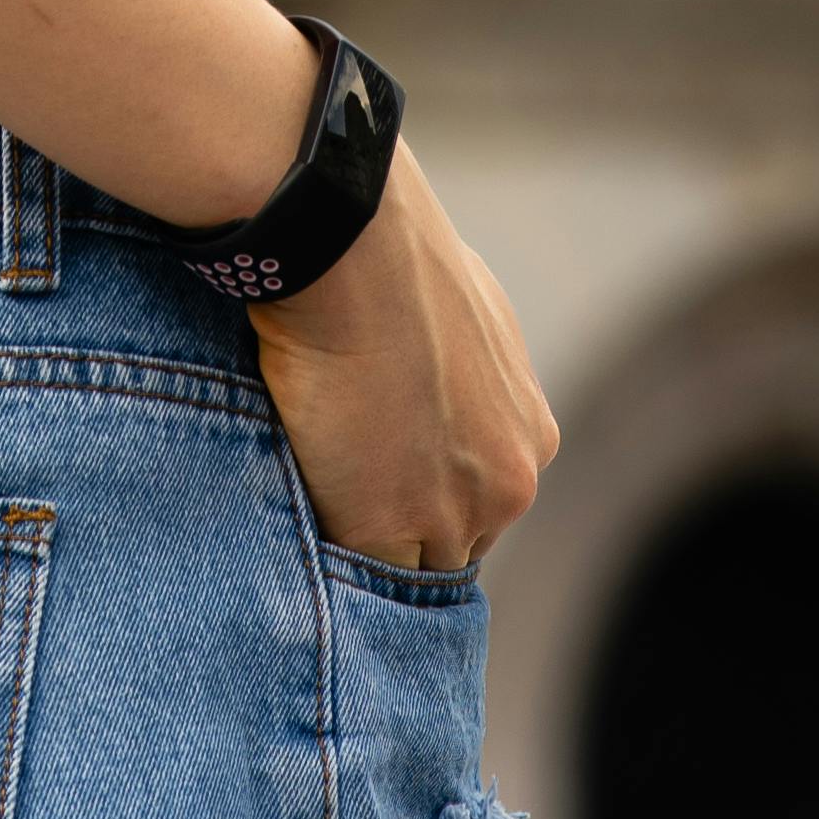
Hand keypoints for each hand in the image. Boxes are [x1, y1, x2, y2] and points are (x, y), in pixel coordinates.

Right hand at [249, 147, 557, 575]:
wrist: (354, 249)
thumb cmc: (396, 257)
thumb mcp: (470, 317)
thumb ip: (470, 375)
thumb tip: (442, 384)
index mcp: (529, 438)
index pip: (481, 502)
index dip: (429, 497)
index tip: (385, 482)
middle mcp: (506, 486)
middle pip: (453, 546)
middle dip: (406, 532)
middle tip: (345, 505)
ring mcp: (449, 514)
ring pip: (406, 567)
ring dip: (364, 551)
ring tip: (312, 522)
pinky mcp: (382, 527)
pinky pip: (351, 569)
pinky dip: (323, 556)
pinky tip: (289, 526)